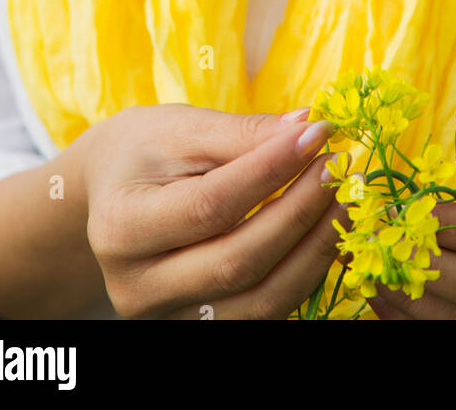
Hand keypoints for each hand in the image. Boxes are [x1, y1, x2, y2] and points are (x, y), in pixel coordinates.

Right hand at [76, 103, 341, 318]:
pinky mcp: (199, 329)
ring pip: (259, 300)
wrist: (112, 196)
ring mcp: (167, 318)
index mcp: (121, 227)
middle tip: (339, 169)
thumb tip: (307, 127)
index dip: (270, 171)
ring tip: (344, 200)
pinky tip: (325, 233)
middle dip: (300, 212)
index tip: (317, 134)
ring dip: (314, 250)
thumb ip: (241, 132)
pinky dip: (303, 274)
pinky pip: (264, 312)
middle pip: (237, 261)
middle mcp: (137, 287)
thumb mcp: (181, 128)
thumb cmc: (146, 151)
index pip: (211, 205)